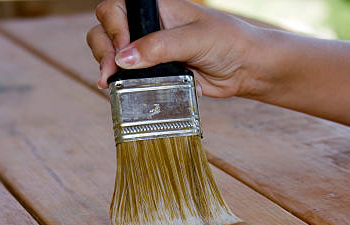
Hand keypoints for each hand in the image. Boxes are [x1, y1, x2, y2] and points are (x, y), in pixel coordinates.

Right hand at [87, 0, 261, 97]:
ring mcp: (149, 51)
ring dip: (109, 69)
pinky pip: (130, 78)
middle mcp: (148, 27)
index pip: (116, 9)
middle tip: (111, 71)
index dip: (113, 28)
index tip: (122, 49)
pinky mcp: (155, 73)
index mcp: (155, 8)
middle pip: (106, 31)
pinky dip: (123, 85)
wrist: (245, 68)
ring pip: (114, 56)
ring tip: (112, 84)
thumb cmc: (227, 41)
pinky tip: (121, 92)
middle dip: (104, 51)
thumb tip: (124, 58)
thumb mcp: (194, 39)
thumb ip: (160, 47)